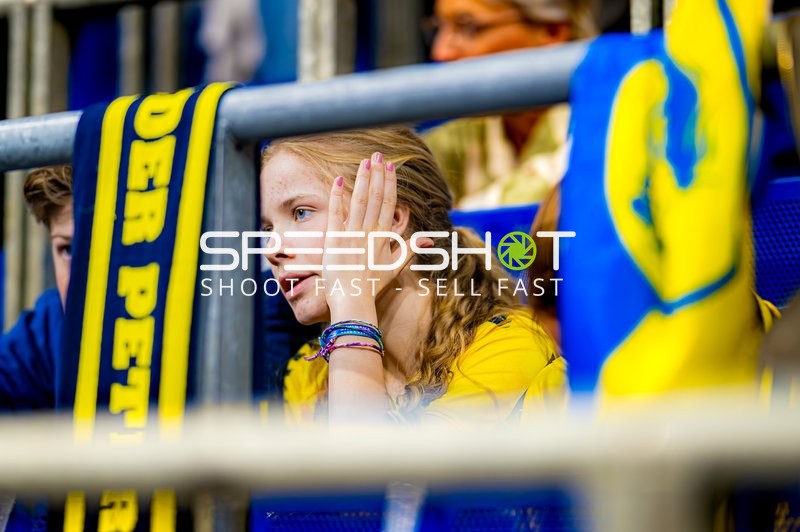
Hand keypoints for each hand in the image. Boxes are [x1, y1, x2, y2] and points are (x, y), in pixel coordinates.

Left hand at [323, 152, 410, 319]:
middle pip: (375, 197)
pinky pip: (336, 214)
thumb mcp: (396, 266)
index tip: (391, 167)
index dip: (389, 184)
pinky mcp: (334, 240)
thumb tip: (430, 238)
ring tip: (365, 161)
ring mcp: (351, 235)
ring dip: (362, 179)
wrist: (353, 301)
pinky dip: (337, 197)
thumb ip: (411, 248)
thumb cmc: (373, 285)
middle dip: (377, 175)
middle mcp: (369, 232)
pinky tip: (338, 180)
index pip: (388, 204)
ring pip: (359, 201)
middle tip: (378, 155)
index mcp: (383, 236)